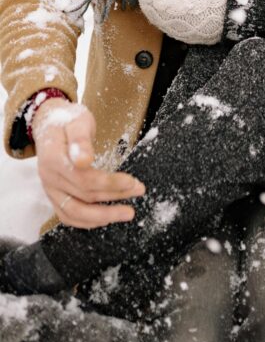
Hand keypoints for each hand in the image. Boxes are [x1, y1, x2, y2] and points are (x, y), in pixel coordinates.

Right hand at [33, 97, 144, 228]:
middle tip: (139, 191)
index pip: (84, 179)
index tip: (131, 181)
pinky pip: (67, 215)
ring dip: (103, 215)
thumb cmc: (67, 120)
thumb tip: (85, 160)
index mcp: (53, 159)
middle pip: (83, 196)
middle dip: (114, 196)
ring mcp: (50, 189)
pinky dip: (87, 221)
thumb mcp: (77, 122)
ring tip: (127, 212)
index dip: (109, 183)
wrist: (49, 123)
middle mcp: (49, 178)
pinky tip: (107, 218)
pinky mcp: (54, 195)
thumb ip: (81, 140)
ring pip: (75, 212)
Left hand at [136, 0, 232, 44]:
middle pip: (155, 14)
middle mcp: (180, 25)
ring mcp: (187, 34)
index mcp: (180, 8)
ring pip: (162, 23)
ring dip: (156, 11)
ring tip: (154, 0)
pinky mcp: (194, 38)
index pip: (154, 0)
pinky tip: (167, 12)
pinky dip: (166, 20)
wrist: (247, 14)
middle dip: (149, 1)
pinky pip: (173, 29)